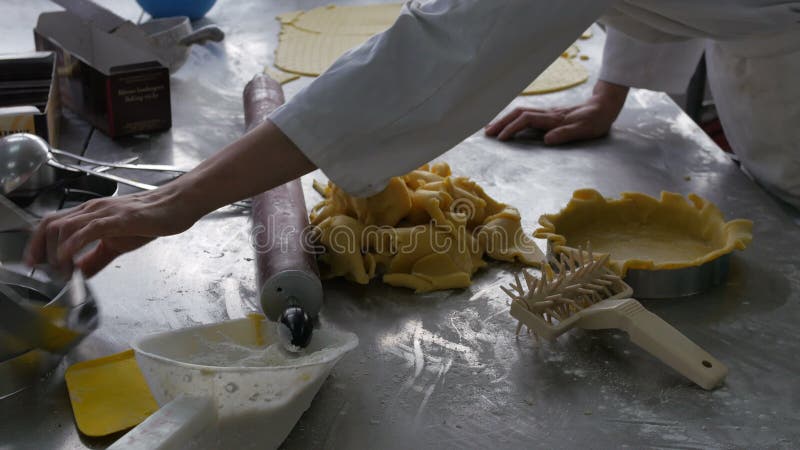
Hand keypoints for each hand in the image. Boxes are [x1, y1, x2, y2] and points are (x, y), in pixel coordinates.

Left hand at [25, 187, 201, 276]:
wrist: (177, 205)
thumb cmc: (152, 219)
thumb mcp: (118, 243)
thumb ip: (96, 258)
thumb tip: (79, 274)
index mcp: (89, 213)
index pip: (51, 223)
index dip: (37, 244)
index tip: (35, 264)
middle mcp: (91, 209)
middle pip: (50, 224)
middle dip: (39, 249)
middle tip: (44, 271)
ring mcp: (104, 213)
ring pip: (64, 227)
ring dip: (56, 252)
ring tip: (63, 272)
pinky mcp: (118, 219)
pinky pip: (88, 230)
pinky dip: (73, 247)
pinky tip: (71, 262)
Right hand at [485, 80, 628, 144]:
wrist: (604, 104)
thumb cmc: (596, 119)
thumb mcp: (585, 130)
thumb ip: (566, 134)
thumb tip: (546, 140)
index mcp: (554, 118)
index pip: (526, 120)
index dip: (512, 128)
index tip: (501, 139)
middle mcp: (547, 113)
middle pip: (518, 113)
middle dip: (501, 122)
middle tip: (487, 133)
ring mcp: (547, 112)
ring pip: (520, 111)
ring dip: (505, 119)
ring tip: (491, 128)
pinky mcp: (548, 113)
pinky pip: (526, 113)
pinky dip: (513, 118)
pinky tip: (508, 123)